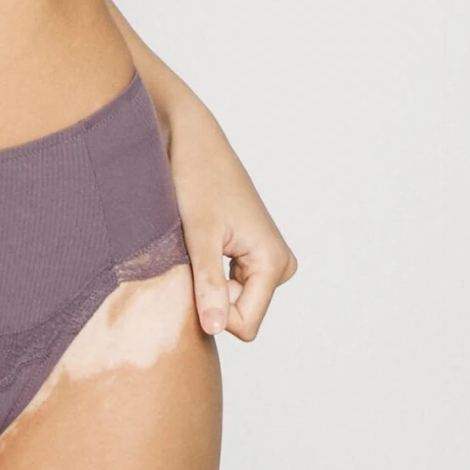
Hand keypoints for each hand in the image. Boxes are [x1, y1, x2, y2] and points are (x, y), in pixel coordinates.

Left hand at [163, 96, 297, 338]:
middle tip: (190, 255)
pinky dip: (209, 272)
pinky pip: (232, 285)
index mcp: (273, 261)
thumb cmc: (196, 178)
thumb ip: (209, 284)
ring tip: (194, 245)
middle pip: (241, 314)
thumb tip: (217, 328)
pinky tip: (199, 243)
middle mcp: (279, 263)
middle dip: (210, 295)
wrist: (192, 141)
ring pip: (234, 301)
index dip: (212, 311)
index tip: (190, 274)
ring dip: (208, 282)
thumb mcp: (198, 235)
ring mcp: (268, 258)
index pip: (245, 325)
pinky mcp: (253, 252)